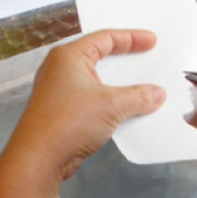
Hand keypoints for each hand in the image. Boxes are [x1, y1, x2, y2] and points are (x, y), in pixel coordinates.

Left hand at [0, 29, 165, 197]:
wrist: (39, 159)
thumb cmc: (71, 121)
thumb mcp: (111, 105)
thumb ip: (138, 97)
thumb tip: (158, 94)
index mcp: (69, 57)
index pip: (105, 38)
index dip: (131, 38)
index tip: (153, 41)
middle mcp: (61, 69)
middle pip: (99, 56)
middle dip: (124, 59)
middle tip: (147, 58)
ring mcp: (59, 91)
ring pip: (95, 80)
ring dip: (117, 84)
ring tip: (140, 85)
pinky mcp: (61, 111)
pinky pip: (91, 99)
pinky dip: (109, 101)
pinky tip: (125, 109)